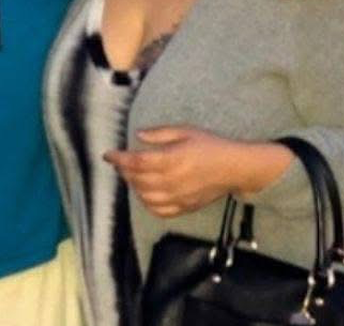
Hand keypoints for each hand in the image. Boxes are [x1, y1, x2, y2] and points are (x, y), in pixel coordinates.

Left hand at [104, 126, 241, 217]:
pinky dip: (147, 204)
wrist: (235, 168)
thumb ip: (160, 134)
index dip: (119, 159)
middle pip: (137, 180)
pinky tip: (145, 194)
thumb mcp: (185, 131)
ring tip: (131, 176)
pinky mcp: (185, 207)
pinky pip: (159, 211)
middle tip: (120, 163)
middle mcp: (172, 180)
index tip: (108, 154)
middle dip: (124, 171)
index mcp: (172, 159)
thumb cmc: (210, 146)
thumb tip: (137, 135)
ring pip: (145, 197)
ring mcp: (178, 197)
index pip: (136, 162)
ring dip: (133, 187)